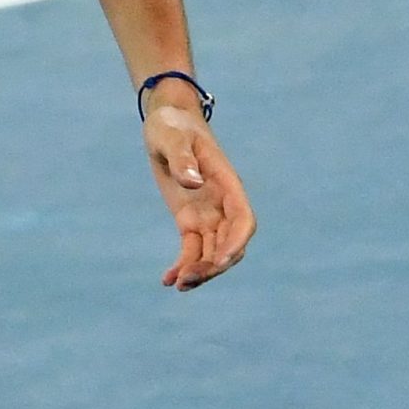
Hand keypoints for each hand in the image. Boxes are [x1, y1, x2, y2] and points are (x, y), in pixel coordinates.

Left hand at [144, 107, 253, 290]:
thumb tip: (194, 182)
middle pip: (230, 244)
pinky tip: (168, 280)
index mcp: (227, 183)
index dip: (236, 242)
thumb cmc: (172, 125)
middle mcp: (222, 203)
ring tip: (177, 284)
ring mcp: (208, 214)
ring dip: (200, 271)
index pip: (243, 220)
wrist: (166, 123)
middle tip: (187, 279)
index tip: (221, 259)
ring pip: (212, 252)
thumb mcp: (172, 136)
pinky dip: (183, 265)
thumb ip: (182, 157)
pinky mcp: (190, 220)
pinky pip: (192, 249)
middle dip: (214, 265)